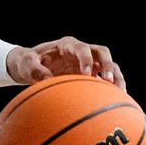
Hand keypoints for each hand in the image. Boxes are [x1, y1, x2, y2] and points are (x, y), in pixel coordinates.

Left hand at [9, 36, 123, 89]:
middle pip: (101, 52)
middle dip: (107, 65)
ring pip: (108, 64)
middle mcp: (80, 51)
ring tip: (120, 91)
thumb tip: (46, 80)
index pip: (81, 48)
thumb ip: (34, 70)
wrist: (30, 66)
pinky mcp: (91, 73)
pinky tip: (118, 99)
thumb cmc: (27, 62)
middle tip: (107, 80)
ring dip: (115, 76)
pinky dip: (112, 86)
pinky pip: (106, 77)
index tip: (86, 73)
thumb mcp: (25, 63)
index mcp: (66, 45)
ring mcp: (88, 61)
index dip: (86, 59)